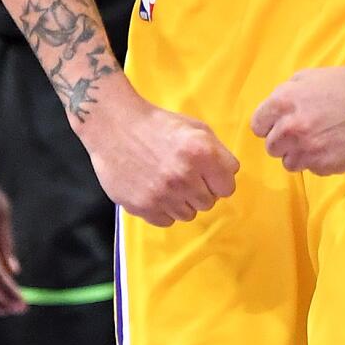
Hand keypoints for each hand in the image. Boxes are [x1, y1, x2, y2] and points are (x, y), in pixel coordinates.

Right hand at [80, 93, 239, 226]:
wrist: (115, 126)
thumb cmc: (159, 124)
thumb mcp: (195, 128)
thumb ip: (218, 152)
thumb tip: (229, 176)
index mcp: (202, 152)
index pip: (228, 187)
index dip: (219, 179)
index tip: (208, 172)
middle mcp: (184, 176)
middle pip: (209, 202)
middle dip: (201, 189)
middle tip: (184, 174)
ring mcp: (163, 194)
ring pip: (188, 214)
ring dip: (182, 201)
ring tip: (168, 181)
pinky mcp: (143, 207)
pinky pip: (166, 220)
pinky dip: (163, 208)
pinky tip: (154, 189)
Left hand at [250, 54, 344, 175]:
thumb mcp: (308, 77)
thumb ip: (284, 96)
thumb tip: (271, 116)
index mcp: (283, 101)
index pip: (257, 126)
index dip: (270, 125)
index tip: (282, 123)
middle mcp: (292, 127)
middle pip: (272, 148)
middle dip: (285, 141)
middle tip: (306, 130)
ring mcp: (309, 149)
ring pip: (290, 163)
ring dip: (301, 154)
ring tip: (321, 139)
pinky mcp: (327, 165)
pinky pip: (313, 170)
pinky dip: (321, 161)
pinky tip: (335, 145)